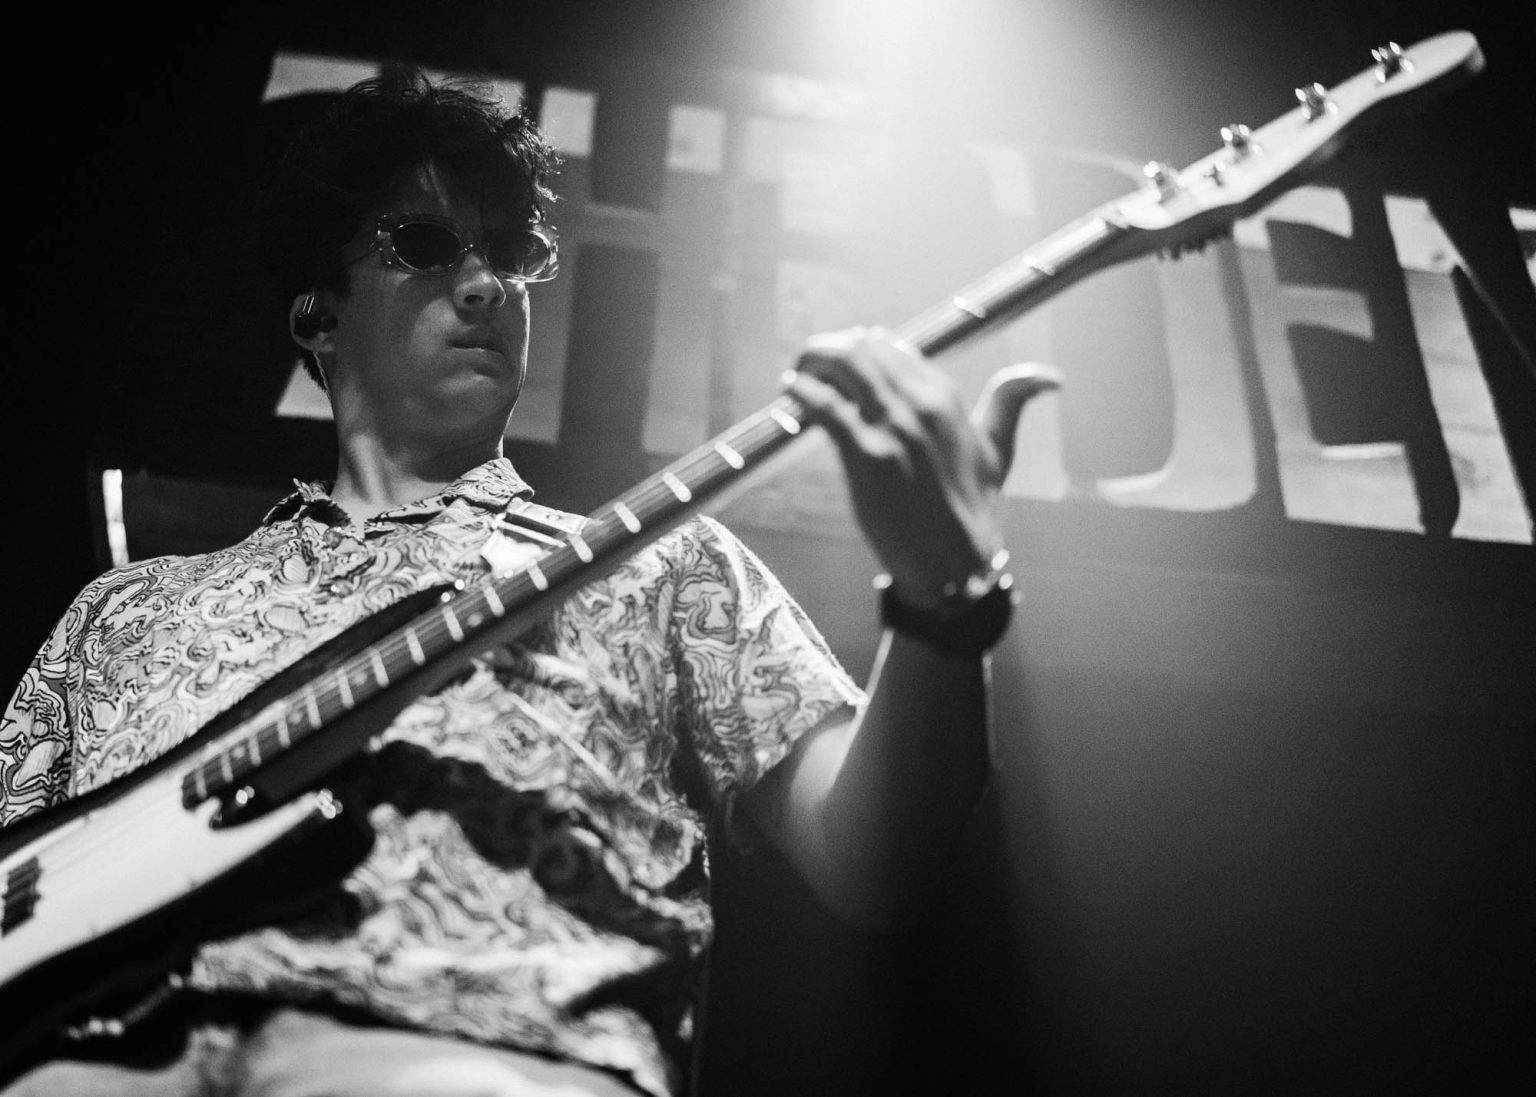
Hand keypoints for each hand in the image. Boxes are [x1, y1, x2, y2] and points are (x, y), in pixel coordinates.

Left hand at [787, 327, 1059, 609]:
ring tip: (798, 372)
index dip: (860, 347)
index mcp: (946, 397)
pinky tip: (791, 391)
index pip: (892, 346)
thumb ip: (1011, 404)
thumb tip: (1050, 378)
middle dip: (829, 348)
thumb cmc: (973, 510)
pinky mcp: (868, 457)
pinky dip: (803, 393)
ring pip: (843, 367)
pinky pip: (826, 407)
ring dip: (813, 362)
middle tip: (810, 362)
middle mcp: (921, 404)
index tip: (840, 360)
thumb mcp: (997, 450)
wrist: (957, 565)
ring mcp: (894, 428)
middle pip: (862, 349)